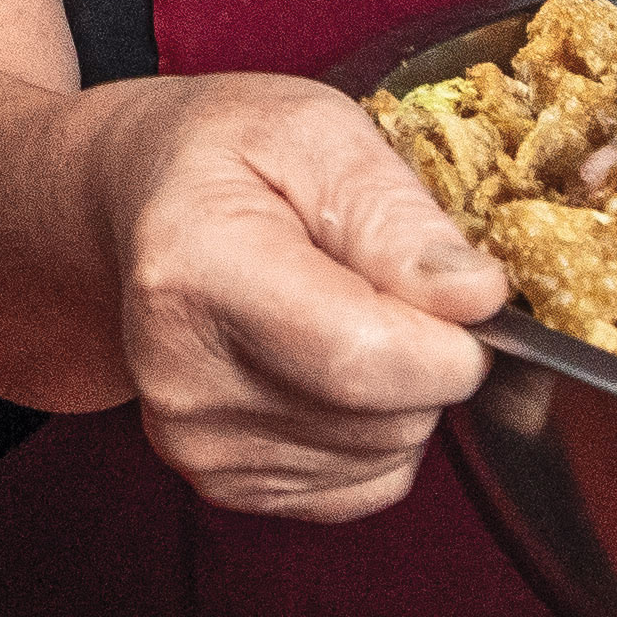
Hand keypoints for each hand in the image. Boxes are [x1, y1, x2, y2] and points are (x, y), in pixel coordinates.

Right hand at [90, 75, 513, 521]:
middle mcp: (182, 377)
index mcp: (197, 268)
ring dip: (405, 392)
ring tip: (351, 313)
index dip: (451, 341)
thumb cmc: (227, 154)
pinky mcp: (222, 482)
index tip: (465, 292)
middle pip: (386, 416)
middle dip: (432, 356)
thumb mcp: (317, 133)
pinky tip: (334, 364)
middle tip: (390, 284)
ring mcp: (197, 442)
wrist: (139, 203)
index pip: (362, 358)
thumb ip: (397, 216)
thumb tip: (477, 299)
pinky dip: (378, 430)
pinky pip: (367, 484)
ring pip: (388, 455)